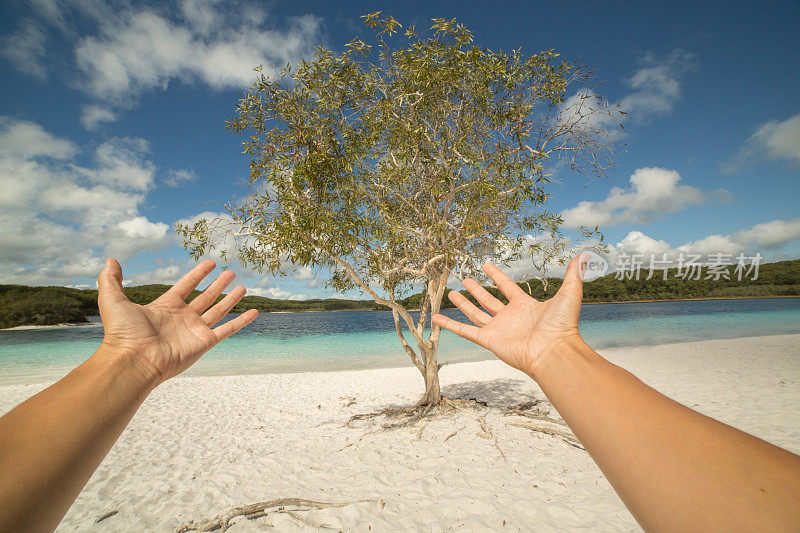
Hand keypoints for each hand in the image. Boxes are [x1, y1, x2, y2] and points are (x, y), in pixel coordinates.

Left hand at [97, 258, 257, 384]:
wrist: (133, 361)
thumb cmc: (122, 333)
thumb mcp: (112, 300)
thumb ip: (111, 279)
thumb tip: (110, 260)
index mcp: (165, 307)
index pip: (186, 285)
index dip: (198, 274)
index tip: (210, 263)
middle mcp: (182, 318)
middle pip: (205, 297)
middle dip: (217, 285)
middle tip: (230, 272)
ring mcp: (194, 330)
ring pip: (218, 310)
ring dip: (230, 298)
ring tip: (242, 286)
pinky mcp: (204, 342)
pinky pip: (227, 330)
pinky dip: (241, 321)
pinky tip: (253, 312)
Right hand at [432, 253, 586, 376]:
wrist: (553, 351)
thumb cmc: (562, 326)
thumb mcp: (569, 294)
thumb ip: (573, 275)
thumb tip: (584, 255)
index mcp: (526, 306)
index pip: (508, 287)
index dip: (497, 276)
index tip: (486, 265)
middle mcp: (510, 318)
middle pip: (489, 301)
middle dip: (477, 290)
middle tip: (465, 278)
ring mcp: (498, 329)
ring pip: (476, 314)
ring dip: (463, 304)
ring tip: (451, 292)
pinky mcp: (489, 340)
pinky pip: (466, 331)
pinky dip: (451, 325)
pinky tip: (438, 318)